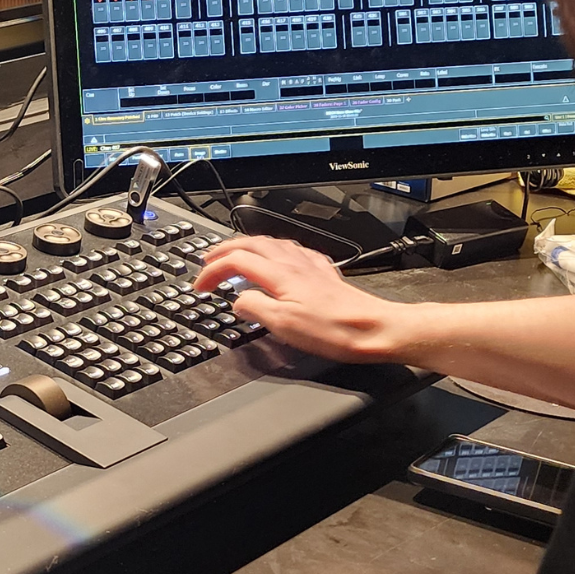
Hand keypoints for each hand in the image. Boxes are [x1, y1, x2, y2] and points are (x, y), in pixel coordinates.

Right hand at [193, 235, 422, 363]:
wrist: (374, 330)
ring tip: (235, 254)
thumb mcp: (283, 326)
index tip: (201, 286)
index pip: (235, 261)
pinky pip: (293, 251)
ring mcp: (310, 266)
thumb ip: (254, 308)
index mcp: (280, 274)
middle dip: (224, 250)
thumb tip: (238, 301)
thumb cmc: (334, 330)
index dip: (212, 271)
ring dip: (247, 246)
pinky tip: (279, 259)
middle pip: (250, 244)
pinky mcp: (323, 274)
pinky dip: (274, 250)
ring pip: (271, 243)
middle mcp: (294, 264)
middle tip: (208, 261)